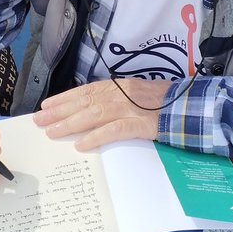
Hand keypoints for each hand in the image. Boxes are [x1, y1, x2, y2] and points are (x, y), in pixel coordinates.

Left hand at [33, 79, 168, 149]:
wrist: (193, 107)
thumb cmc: (167, 104)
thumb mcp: (139, 95)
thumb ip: (119, 100)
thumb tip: (93, 111)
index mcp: (121, 86)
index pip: (86, 91)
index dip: (64, 98)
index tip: (46, 106)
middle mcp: (123, 93)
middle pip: (85, 101)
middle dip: (60, 111)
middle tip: (39, 121)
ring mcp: (132, 108)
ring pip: (95, 114)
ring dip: (71, 123)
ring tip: (52, 132)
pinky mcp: (142, 124)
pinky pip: (114, 130)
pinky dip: (96, 137)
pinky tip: (81, 145)